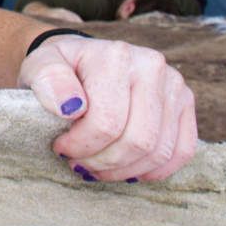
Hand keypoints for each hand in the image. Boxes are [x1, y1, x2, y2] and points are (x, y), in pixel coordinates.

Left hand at [19, 36, 196, 182]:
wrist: (84, 61)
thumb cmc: (61, 69)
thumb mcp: (40, 66)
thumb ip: (48, 80)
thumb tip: (71, 107)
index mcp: (117, 56)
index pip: (107, 123)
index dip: (81, 146)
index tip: (61, 148)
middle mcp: (152, 66)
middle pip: (138, 141)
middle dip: (103, 162)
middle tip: (79, 162)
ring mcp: (174, 85)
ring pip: (159, 151)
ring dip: (124, 170)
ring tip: (98, 166)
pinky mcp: (186, 104)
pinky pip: (181, 151)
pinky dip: (154, 170)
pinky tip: (127, 168)